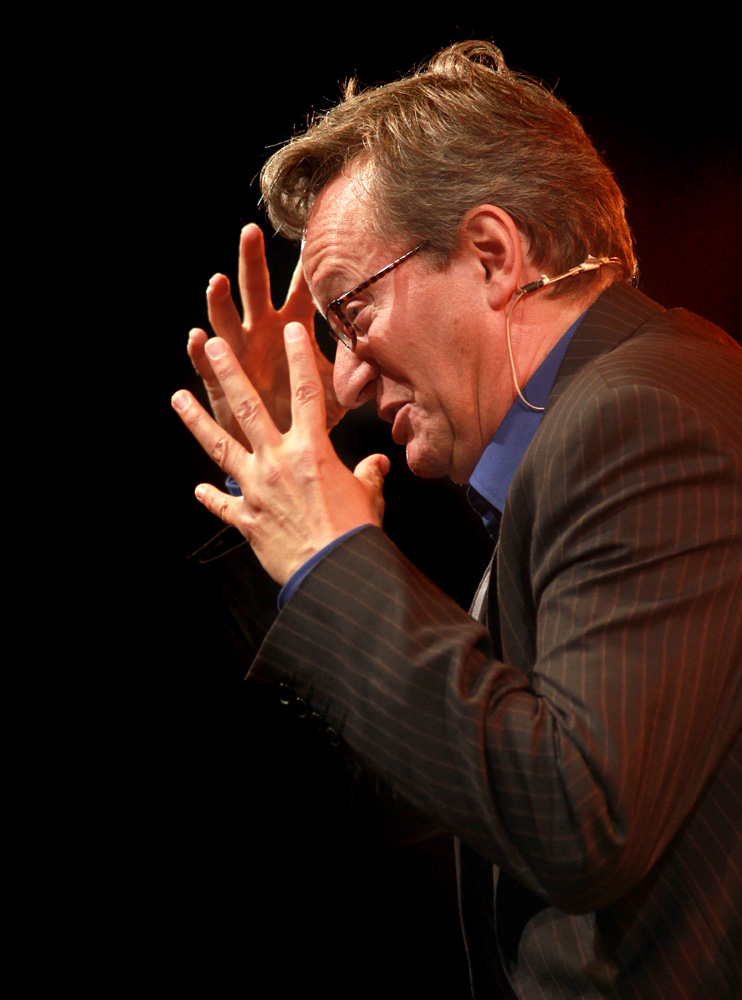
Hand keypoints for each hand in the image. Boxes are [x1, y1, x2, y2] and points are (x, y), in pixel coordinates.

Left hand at [173, 324, 388, 584]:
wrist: (333, 570)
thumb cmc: (355, 531)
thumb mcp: (368, 495)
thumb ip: (367, 475)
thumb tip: (377, 465)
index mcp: (312, 452)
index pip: (306, 394)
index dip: (299, 359)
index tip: (289, 330)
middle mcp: (278, 462)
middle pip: (249, 409)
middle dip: (229, 374)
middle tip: (214, 346)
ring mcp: (256, 489)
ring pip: (220, 447)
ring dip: (196, 421)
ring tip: (176, 398)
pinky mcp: (246, 518)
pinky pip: (223, 505)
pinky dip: (211, 497)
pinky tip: (199, 489)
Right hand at [187, 224, 345, 445]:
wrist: (282, 447)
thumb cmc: (310, 412)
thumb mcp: (339, 391)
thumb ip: (360, 374)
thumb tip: (391, 362)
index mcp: (293, 328)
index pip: (301, 292)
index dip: (306, 269)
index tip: (311, 238)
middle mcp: (263, 332)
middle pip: (256, 290)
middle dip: (251, 261)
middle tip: (250, 232)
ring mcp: (238, 352)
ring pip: (225, 320)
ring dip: (219, 302)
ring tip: (218, 282)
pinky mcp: (218, 380)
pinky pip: (205, 364)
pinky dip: (199, 352)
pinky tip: (198, 338)